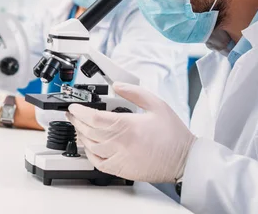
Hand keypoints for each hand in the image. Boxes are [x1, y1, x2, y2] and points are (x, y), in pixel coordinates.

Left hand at [66, 82, 195, 182]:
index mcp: (128, 126)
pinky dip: (89, 153)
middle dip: (76, 121)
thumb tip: (118, 86)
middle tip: (72, 114)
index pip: (94, 119)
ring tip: (78, 126)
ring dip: (81, 135)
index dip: (79, 112)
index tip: (74, 107)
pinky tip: (88, 146)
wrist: (185, 160)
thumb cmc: (173, 135)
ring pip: (91, 147)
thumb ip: (135, 92)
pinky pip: (98, 163)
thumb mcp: (157, 104)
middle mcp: (121, 144)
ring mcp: (120, 159)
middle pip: (88, 132)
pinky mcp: (122, 170)